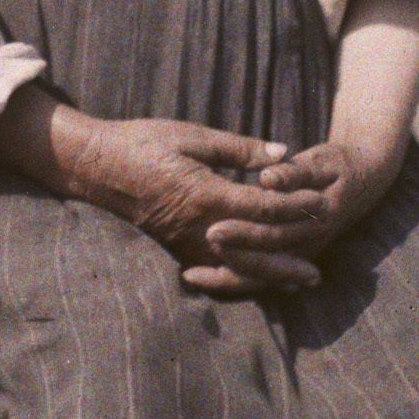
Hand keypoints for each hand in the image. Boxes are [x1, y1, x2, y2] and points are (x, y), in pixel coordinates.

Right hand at [80, 118, 328, 294]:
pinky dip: (239, 280)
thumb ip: (239, 149)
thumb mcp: (193, 136)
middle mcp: (199, 227)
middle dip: (291, 256)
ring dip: (271, 276)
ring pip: (237, 269)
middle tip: (320, 264)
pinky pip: (214, 272)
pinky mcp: (176, 249)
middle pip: (256, 250)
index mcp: (206, 194)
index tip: (322, 202)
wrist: (96, 166)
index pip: (263, 207)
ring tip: (299, 281)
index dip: (296, 206)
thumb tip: (283, 154)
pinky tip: (257, 282)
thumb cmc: (144, 143)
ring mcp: (186, 243)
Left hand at [182, 141, 396, 298]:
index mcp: (315, 220)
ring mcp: (301, 255)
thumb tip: (268, 178)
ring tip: (191, 275)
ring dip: (227, 279)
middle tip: (191, 263)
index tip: (212, 229)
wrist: (365, 181)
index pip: (274, 233)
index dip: (243, 235)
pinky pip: (262, 277)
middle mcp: (309, 245)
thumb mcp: (323, 161)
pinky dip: (235, 279)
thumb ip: (295, 171)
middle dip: (227, 262)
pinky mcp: (293, 258)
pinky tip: (205, 276)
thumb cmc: (339, 165)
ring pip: (262, 279)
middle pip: (264, 264)